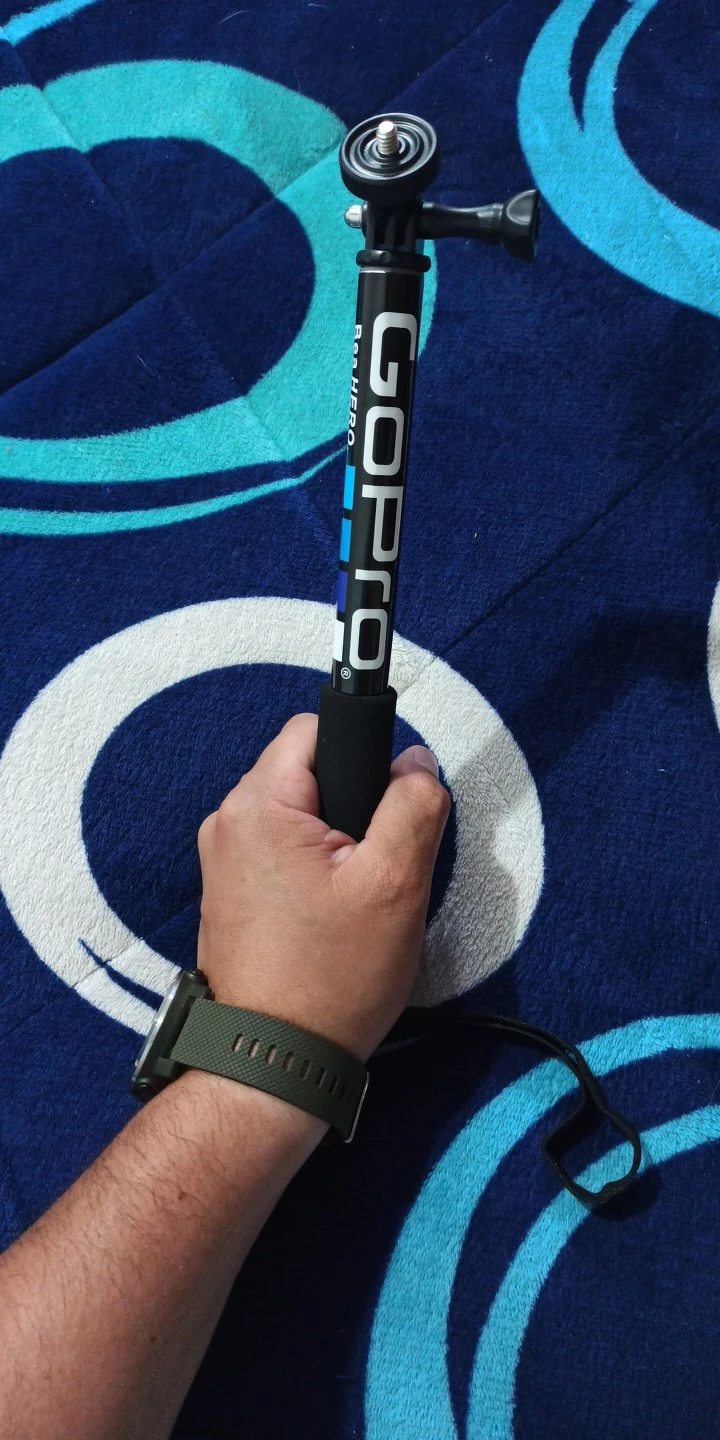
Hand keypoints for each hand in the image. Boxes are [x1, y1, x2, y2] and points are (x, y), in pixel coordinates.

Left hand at [196, 713, 449, 1060]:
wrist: (272, 1064)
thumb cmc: (327, 983)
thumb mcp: (395, 885)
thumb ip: (413, 806)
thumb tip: (416, 764)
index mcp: (259, 805)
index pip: (317, 727)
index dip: (366, 750)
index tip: (391, 794)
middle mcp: (229, 824)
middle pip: (311, 772)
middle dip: (356, 804)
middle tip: (380, 864)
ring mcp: (226, 862)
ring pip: (302, 816)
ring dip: (340, 843)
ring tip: (360, 898)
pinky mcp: (233, 894)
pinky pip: (286, 854)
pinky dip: (318, 872)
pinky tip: (337, 917)